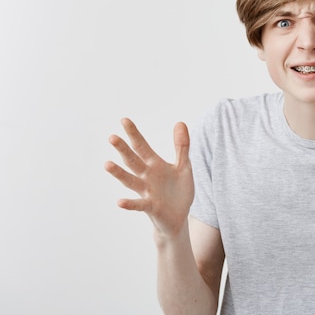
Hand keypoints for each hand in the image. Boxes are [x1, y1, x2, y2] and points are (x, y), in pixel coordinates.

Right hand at [104, 118, 193, 237]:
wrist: (179, 217)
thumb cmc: (179, 190)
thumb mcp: (184, 166)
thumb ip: (181, 146)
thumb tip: (180, 122)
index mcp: (155, 165)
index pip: (142, 146)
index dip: (134, 134)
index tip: (124, 120)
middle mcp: (146, 177)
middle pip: (133, 161)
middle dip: (123, 150)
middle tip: (112, 137)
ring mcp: (146, 192)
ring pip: (130, 181)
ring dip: (119, 174)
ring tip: (107, 164)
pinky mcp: (151, 207)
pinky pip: (139, 205)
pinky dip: (129, 204)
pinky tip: (120, 202)